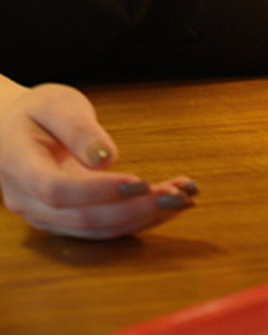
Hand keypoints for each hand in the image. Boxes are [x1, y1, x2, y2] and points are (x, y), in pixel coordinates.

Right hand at [0, 82, 196, 239]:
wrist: (14, 130)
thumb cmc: (37, 113)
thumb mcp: (55, 105)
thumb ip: (78, 129)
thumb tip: (105, 159)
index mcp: (18, 167)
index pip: (57, 190)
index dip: (99, 191)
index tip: (140, 181)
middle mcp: (28, 201)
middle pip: (83, 217)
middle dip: (135, 209)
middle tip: (178, 195)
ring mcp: (46, 217)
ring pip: (98, 229)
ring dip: (144, 217)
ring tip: (184, 197)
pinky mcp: (67, 221)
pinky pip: (105, 229)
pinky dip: (140, 220)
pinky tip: (172, 205)